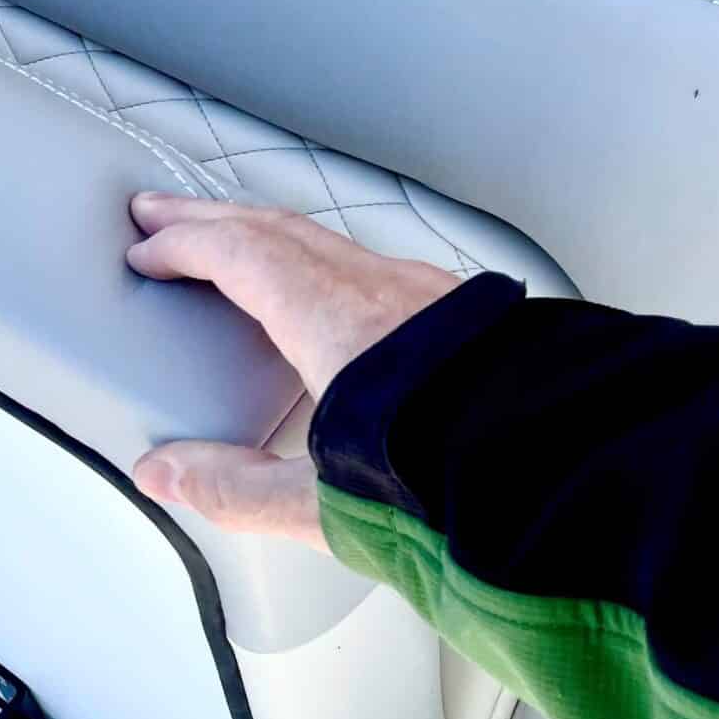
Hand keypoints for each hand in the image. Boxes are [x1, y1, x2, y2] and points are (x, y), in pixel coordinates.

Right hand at [124, 193, 459, 547]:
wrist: (571, 471)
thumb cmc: (454, 483)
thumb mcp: (316, 502)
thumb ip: (231, 487)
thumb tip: (165, 473)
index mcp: (331, 321)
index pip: (238, 256)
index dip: (183, 246)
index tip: (146, 249)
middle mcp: (380, 292)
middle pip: (278, 230)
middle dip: (212, 218)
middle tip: (164, 215)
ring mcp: (428, 298)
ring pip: (330, 243)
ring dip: (269, 236)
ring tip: (235, 245)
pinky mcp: (466, 317)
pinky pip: (374, 265)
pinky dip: (323, 261)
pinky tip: (331, 292)